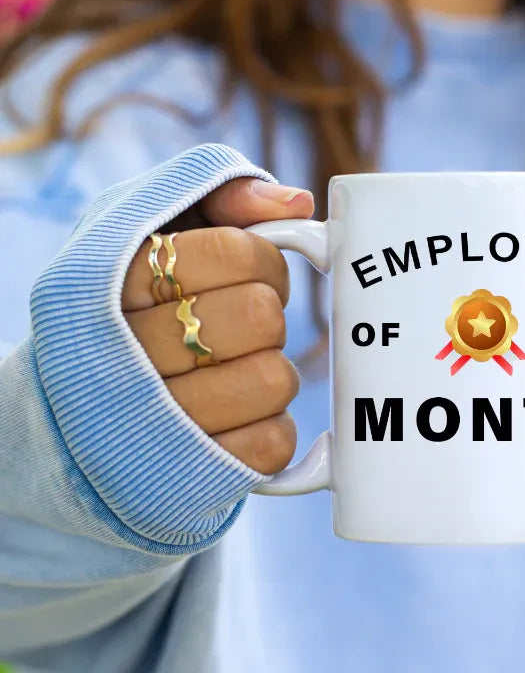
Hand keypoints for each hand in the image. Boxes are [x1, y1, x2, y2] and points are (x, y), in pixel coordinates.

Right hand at [122, 178, 313, 474]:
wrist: (76, 408)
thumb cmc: (136, 303)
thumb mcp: (153, 227)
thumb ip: (222, 197)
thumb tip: (299, 205)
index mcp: (112, 279)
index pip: (234, 253)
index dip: (263, 260)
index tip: (251, 272)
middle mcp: (124, 353)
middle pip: (259, 317)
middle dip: (267, 314)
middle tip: (246, 323)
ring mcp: (154, 423)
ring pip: (272, 380)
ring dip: (271, 370)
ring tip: (236, 368)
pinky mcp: (190, 476)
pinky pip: (272, 444)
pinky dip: (270, 426)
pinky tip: (237, 415)